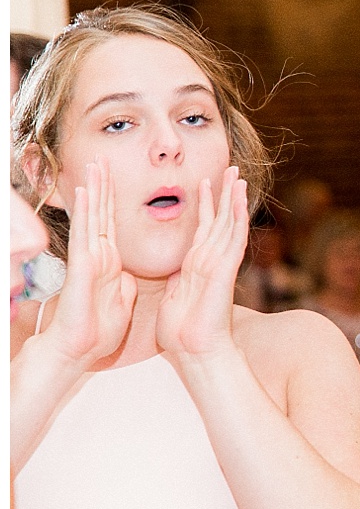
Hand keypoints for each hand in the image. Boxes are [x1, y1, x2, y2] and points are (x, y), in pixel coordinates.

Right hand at [39, 161, 135, 368]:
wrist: (80, 349)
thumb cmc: (98, 329)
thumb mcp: (121, 300)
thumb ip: (124, 283)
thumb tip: (128, 274)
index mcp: (109, 262)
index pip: (112, 223)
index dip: (116, 200)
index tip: (119, 177)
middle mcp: (97, 255)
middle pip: (102, 213)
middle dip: (103, 186)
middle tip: (104, 159)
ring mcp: (89, 259)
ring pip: (92, 217)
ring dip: (94, 190)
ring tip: (95, 165)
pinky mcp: (83, 267)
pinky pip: (85, 234)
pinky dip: (86, 213)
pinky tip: (85, 193)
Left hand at [156, 168, 248, 362]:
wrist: (194, 351)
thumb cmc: (182, 333)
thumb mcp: (174, 298)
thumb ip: (179, 281)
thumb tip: (177, 274)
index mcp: (198, 266)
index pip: (205, 229)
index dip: (206, 206)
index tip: (205, 184)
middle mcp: (211, 261)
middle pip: (221, 220)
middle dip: (224, 194)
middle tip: (230, 169)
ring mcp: (220, 265)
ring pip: (229, 224)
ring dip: (233, 199)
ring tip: (237, 176)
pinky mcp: (225, 270)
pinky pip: (232, 239)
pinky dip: (236, 218)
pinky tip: (238, 200)